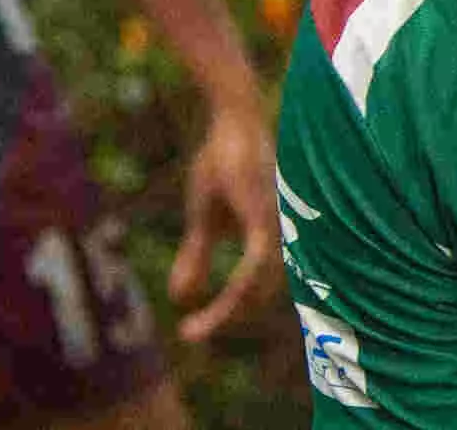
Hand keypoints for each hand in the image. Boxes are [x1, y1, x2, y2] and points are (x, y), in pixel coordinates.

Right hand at [167, 105, 281, 341]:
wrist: (231, 121)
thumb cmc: (222, 164)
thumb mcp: (203, 218)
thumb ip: (197, 255)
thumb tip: (180, 295)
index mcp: (263, 241)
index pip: (250, 290)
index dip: (223, 314)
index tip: (190, 332)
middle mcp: (275, 236)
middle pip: (258, 294)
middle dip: (225, 318)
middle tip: (191, 335)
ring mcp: (273, 225)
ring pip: (260, 283)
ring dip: (231, 308)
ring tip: (198, 327)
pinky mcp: (266, 212)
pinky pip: (259, 258)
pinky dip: (245, 282)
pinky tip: (228, 297)